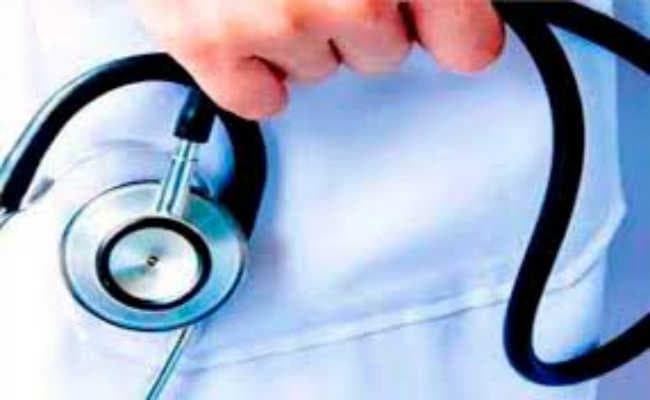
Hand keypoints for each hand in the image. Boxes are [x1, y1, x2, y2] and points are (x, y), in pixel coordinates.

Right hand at [133, 0, 503, 118]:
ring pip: (318, 70)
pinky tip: (236, 17)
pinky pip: (259, 98)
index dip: (453, 32)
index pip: (466, 39)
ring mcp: (278, 21)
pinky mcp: (209, 43)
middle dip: (357, 20)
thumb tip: (457, 19)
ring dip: (296, 35)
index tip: (443, 30)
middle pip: (383, 54)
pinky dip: (250, 70)